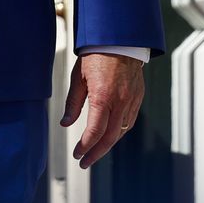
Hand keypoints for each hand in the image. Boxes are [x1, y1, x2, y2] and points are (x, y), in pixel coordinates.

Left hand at [60, 51, 144, 169]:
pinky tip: (110, 136)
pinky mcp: (138, 97)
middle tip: (84, 162)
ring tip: (94, 152)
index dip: (85, 146)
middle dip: (96, 153)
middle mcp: (120, 102)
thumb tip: (66, 124)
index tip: (77, 154)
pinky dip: (119, 133)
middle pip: (109, 137)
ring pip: (121, 132)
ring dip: (108, 145)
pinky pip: (129, 121)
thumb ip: (73, 103)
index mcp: (103, 97)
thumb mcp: (77, 78)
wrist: (120, 40)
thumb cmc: (95, 56)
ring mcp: (131, 100)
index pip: (95, 131)